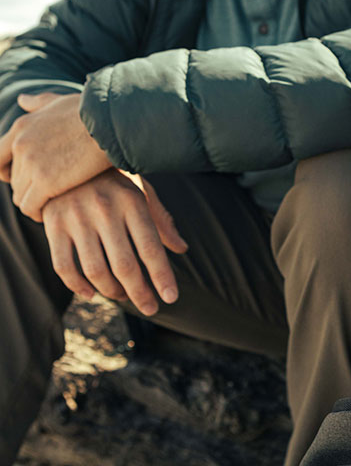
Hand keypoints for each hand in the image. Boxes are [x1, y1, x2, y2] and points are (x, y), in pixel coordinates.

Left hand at [0, 92, 111, 221]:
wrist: (113, 122)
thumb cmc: (94, 111)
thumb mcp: (60, 101)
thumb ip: (39, 103)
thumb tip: (23, 99)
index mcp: (22, 127)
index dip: (8, 171)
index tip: (27, 179)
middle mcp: (21, 145)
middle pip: (13, 179)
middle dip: (27, 189)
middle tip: (46, 197)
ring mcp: (31, 163)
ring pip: (20, 195)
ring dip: (33, 203)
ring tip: (50, 209)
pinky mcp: (46, 182)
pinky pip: (30, 206)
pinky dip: (38, 214)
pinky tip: (51, 215)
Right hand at [43, 169, 188, 315]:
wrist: (66, 156)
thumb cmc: (113, 179)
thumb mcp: (142, 191)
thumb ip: (161, 220)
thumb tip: (182, 249)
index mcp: (132, 202)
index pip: (151, 248)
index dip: (162, 277)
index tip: (171, 298)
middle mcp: (105, 211)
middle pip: (125, 265)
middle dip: (141, 293)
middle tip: (151, 308)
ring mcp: (77, 219)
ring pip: (96, 271)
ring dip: (113, 291)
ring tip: (125, 296)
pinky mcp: (53, 225)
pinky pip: (64, 267)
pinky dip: (78, 286)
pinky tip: (93, 293)